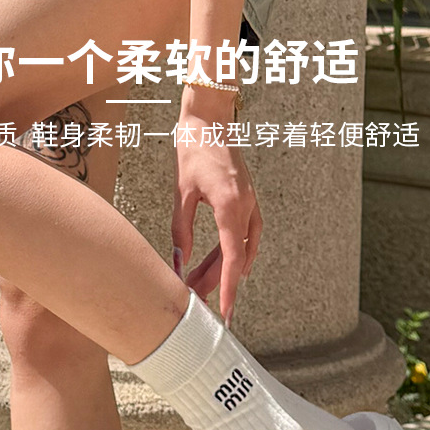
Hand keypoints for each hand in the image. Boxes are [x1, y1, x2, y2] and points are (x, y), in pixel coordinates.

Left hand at [171, 84, 261, 326]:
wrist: (210, 119)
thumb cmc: (194, 149)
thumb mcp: (181, 193)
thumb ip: (181, 230)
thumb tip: (179, 261)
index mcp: (230, 206)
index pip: (232, 260)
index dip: (227, 288)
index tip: (226, 311)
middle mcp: (246, 208)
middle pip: (235, 259)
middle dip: (216, 282)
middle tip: (197, 300)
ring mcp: (250, 204)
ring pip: (241, 250)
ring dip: (221, 269)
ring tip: (199, 283)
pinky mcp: (248, 201)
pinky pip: (246, 237)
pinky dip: (234, 254)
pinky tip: (220, 266)